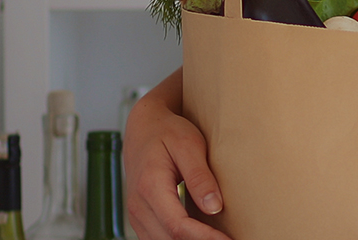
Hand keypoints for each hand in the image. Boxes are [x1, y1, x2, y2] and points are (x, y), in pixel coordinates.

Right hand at [125, 77, 230, 239]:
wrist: (143, 128)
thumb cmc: (167, 132)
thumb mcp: (188, 144)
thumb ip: (199, 176)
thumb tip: (214, 208)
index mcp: (150, 186)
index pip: (178, 225)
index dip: (205, 238)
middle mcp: (138, 206)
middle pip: (171, 239)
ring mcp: (136, 215)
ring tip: (220, 238)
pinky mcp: (141, 218)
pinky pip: (159, 238)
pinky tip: (202, 236)